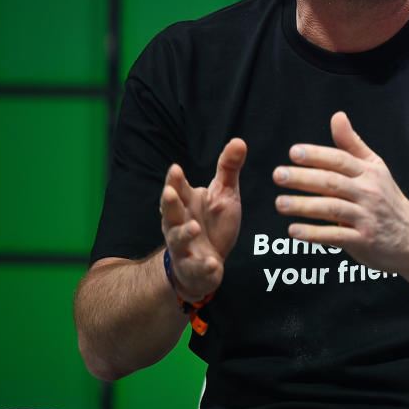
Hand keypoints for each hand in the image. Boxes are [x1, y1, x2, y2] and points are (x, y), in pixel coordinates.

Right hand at [160, 138, 246, 300]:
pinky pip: (197, 268)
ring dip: (185, 233)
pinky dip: (203, 266)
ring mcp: (185, 247)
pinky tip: (212, 263)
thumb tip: (239, 140)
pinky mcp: (194, 268)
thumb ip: (228, 169)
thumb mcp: (224, 194)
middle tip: (169, 192)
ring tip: (195, 227)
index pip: (178, 190)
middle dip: (169, 203)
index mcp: (186, 204)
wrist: (207, 262)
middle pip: (171, 213)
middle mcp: (180, 224)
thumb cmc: (213, 223)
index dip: (175, 180)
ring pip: (178, 240)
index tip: (175, 169)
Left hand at [273, 111, 408, 270]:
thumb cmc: (388, 200)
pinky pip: (336, 236)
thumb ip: (352, 144)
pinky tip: (294, 230)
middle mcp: (368, 192)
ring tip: (280, 203)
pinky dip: (314, 234)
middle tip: (279, 175)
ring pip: (332, 208)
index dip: (317, 155)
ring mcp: (367, 217)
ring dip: (304, 205)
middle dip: (304, 178)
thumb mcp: (375, 168)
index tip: (294, 152)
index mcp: (369, 172)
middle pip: (333, 182)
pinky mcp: (363, 240)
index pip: (340, 160)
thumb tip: (337, 116)